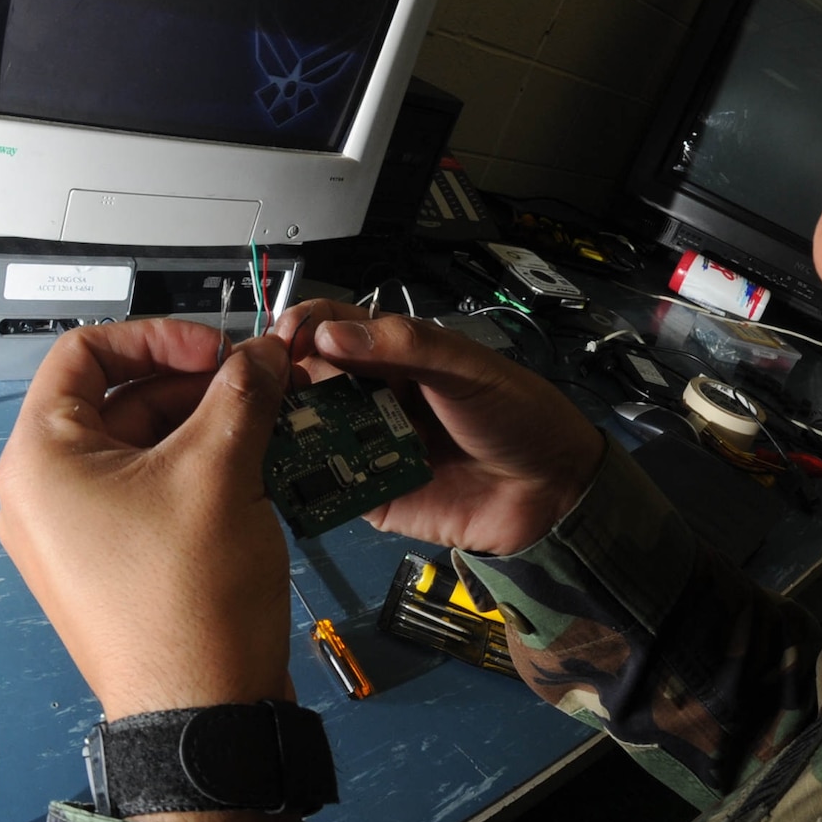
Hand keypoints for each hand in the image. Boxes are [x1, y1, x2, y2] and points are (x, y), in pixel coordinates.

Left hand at [0, 319, 294, 721]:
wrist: (201, 710)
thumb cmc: (187, 596)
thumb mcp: (220, 472)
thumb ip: (243, 394)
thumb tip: (265, 352)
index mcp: (40, 458)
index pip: (85, 353)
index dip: (157, 336)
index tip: (219, 350)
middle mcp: (42, 492)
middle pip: (119, 399)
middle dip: (196, 385)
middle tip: (262, 386)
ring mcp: (75, 533)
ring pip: (142, 447)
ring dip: (206, 427)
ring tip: (270, 428)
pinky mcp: (111, 563)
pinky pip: (150, 492)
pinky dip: (199, 471)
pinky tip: (256, 470)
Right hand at [276, 300, 604, 555]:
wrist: (552, 488)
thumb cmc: (517, 414)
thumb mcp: (467, 367)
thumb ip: (406, 347)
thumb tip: (331, 335)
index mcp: (395, 356)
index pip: (335, 328)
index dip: (305, 326)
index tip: (286, 336)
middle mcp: (374, 397)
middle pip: (311, 379)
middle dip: (285, 378)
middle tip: (269, 384)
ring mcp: (369, 446)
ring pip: (310, 431)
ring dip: (286, 426)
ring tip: (268, 425)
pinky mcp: (372, 495)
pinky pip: (329, 485)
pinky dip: (304, 479)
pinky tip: (284, 471)